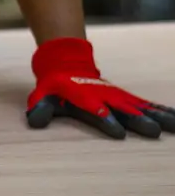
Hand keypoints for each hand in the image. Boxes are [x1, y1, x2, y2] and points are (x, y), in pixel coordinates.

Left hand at [26, 37, 174, 137]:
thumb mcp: (42, 96)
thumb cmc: (55, 86)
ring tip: (174, 127)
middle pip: (124, 110)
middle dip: (138, 121)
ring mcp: (118, 96)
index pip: (96, 110)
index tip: (118, 132)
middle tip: (152, 132)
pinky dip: (162, 110)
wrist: (68, 64)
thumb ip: (40, 109)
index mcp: (85, 98)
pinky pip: (147, 104)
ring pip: (141, 107)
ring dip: (158, 117)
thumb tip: (35, 122)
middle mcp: (105, 97)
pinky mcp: (126, 97)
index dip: (106, 119)